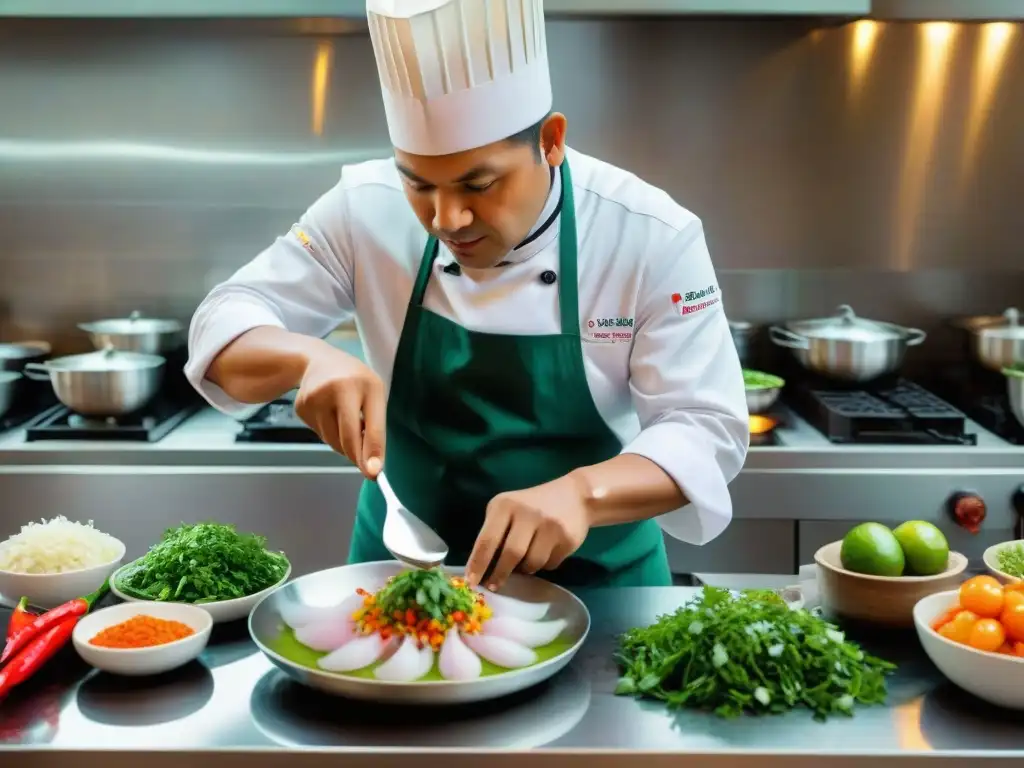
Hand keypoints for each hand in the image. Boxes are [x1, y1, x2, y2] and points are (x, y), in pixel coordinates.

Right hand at [294, 347, 384, 479]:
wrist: (317, 360)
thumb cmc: (354, 380)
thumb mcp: (372, 393)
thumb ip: (375, 425)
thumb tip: (371, 463)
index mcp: (366, 384)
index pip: (373, 424)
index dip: (373, 451)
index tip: (374, 473)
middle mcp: (339, 388)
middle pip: (348, 437)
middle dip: (358, 457)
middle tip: (366, 469)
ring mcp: (316, 398)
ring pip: (333, 440)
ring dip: (344, 444)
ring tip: (347, 425)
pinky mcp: (301, 407)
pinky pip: (320, 435)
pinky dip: (330, 434)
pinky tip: (330, 416)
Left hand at [465, 473, 590, 590]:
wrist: (575, 495)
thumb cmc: (531, 506)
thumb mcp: (508, 508)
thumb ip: (495, 531)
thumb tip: (481, 568)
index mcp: (506, 505)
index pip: (487, 539)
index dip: (478, 564)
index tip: (471, 582)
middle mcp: (527, 513)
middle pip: (510, 554)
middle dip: (499, 574)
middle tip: (493, 586)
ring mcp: (549, 526)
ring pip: (531, 564)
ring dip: (525, 569)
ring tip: (525, 561)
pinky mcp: (567, 538)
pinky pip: (550, 565)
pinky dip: (544, 565)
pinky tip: (546, 552)